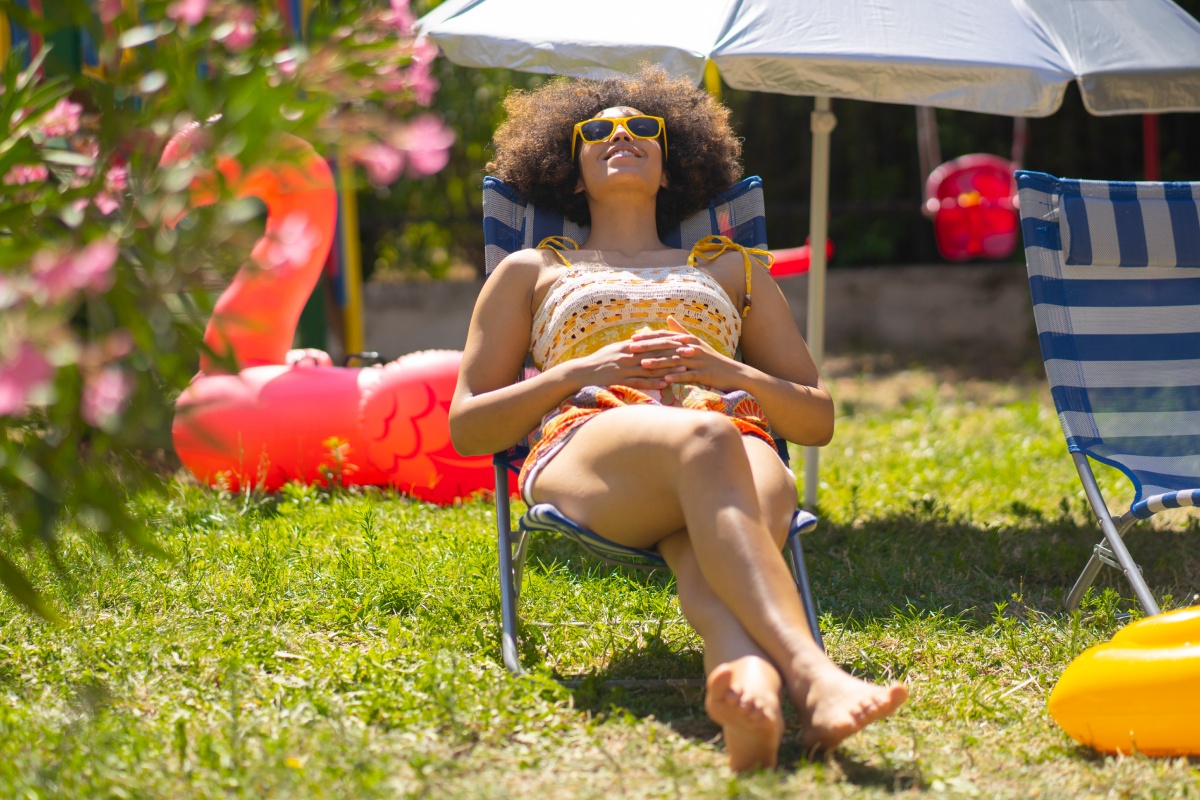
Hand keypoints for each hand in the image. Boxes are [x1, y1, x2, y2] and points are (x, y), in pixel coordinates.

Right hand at [562, 330, 687, 390]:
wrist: (581, 372)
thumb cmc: (598, 361)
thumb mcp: (614, 349)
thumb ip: (629, 346)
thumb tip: (641, 340)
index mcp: (628, 346)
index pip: (653, 341)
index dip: (669, 340)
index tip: (684, 339)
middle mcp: (628, 355)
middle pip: (656, 353)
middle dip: (675, 352)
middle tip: (691, 351)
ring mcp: (625, 368)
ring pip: (651, 368)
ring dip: (669, 368)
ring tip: (685, 369)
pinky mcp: (621, 381)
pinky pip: (640, 382)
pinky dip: (653, 383)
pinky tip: (666, 384)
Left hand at [630, 316, 746, 391]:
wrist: (734, 373)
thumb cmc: (712, 359)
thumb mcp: (696, 343)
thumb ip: (681, 331)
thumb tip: (668, 318)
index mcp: (689, 340)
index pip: (665, 337)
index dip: (648, 338)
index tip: (632, 339)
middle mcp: (692, 348)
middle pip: (667, 347)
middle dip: (648, 348)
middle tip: (631, 349)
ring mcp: (699, 361)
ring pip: (675, 361)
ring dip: (659, 363)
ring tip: (643, 364)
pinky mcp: (704, 374)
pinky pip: (688, 376)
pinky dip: (677, 377)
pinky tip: (665, 380)